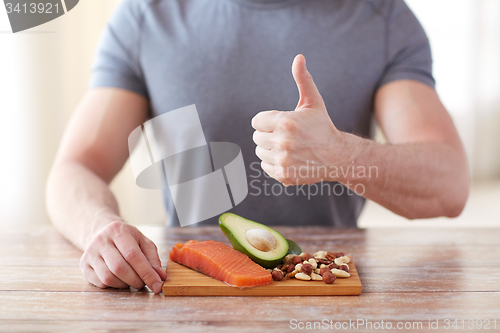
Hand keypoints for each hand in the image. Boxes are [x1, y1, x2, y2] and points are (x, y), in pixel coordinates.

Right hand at [80, 221, 167, 292]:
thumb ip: (153, 259)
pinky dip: (114, 286)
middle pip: (119, 267)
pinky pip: (100, 283)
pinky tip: (120, 279)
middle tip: (144, 283)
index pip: (133, 255)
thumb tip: (160, 277)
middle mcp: (101, 241)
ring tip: (133, 280)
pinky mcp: (84, 265)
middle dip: (136, 280)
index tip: (157, 285)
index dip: (146, 272)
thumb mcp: (142, 242)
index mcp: (118, 231)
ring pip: (108, 277)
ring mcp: (90, 253)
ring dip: (125, 284)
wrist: (102, 232)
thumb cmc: (127, 239)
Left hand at [252, 54, 348, 185]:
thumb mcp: (313, 102)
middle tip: (288, 136)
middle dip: (269, 134)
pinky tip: (290, 158)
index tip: (282, 123)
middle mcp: (282, 142)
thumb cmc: (322, 126)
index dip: (268, 121)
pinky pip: (265, 165)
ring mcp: (282, 160)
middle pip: (257, 136)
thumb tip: (299, 57)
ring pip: (260, 151)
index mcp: (286, 122)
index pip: (257, 121)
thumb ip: (303, 79)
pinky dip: (274, 162)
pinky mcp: (283, 175)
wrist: (337, 157)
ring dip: (270, 148)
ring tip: (289, 147)